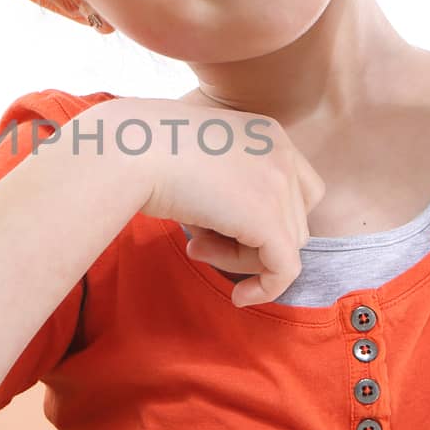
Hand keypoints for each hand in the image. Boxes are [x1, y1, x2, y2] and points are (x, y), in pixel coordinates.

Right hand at [105, 99, 324, 307]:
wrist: (131, 151)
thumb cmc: (145, 152)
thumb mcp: (198, 159)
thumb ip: (227, 185)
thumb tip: (234, 231)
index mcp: (267, 133)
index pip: (298, 186)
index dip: (274, 216)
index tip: (231, 228)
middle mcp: (282, 154)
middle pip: (293, 218)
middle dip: (252, 239)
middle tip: (201, 242)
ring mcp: (279, 185)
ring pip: (286, 246)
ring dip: (243, 258)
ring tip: (196, 247)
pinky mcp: (269, 221)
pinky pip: (284, 270)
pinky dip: (266, 289)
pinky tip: (239, 296)